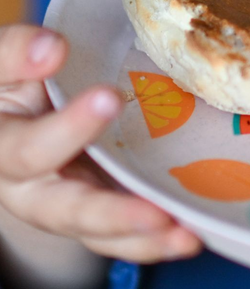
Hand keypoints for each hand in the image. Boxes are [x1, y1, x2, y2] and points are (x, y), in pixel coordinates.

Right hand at [0, 24, 201, 262]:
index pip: (30, 148)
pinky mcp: (96, 211)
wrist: (15, 110)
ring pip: (100, 234)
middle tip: (157, 212)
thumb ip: (15, 53)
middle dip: (113, 213)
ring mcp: (65, 206)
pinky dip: (157, 239)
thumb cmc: (10, 80)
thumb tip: (52, 49)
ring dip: (145, 238)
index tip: (110, 96)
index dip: (68, 128)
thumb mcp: (0, 61)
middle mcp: (29, 190)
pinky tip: (192, 235)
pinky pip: (124, 235)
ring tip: (187, 238)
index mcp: (1, 150)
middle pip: (67, 211)